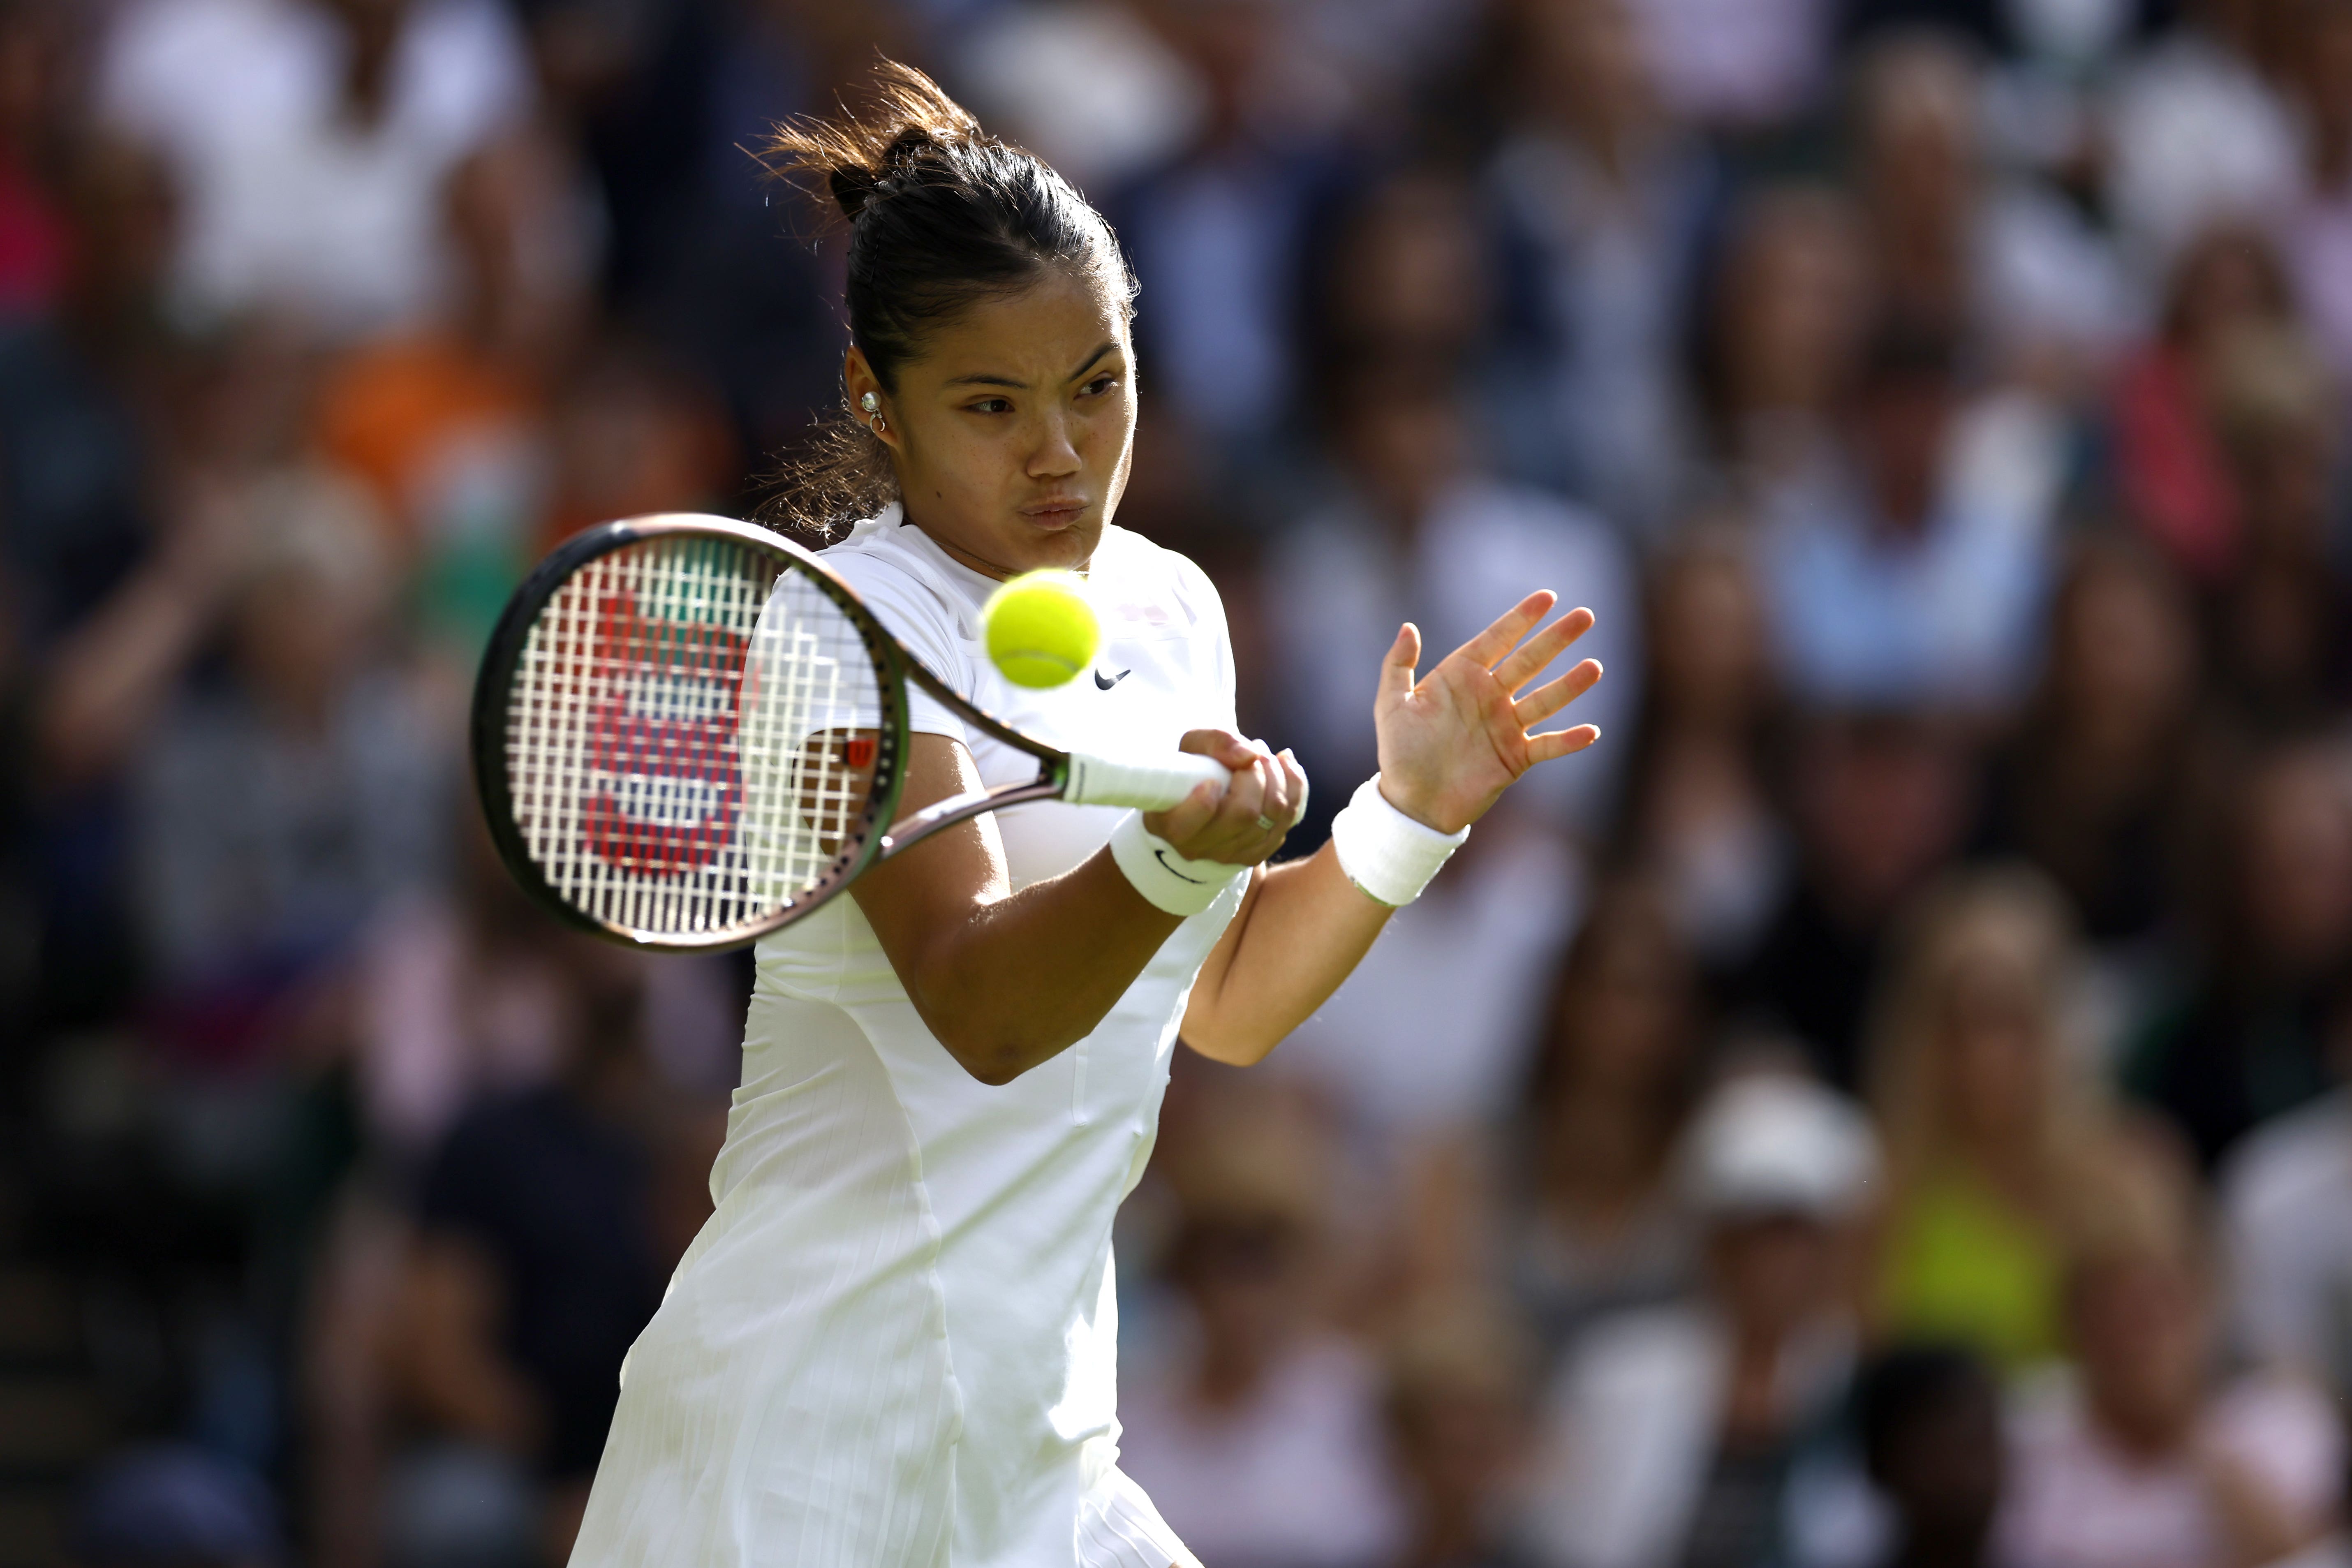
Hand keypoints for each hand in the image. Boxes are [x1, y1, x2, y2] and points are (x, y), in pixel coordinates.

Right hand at [1143, 729, 1305, 866]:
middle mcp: (1199, 848)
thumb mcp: (1194, 745)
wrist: (1202, 792)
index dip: (1208, 799)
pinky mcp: (1256, 854)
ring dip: (1277, 777)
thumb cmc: (1193, 767)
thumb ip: (1217, 742)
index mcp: (1172, 824)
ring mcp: (1230, 855)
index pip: (1197, 819)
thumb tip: (1250, 755)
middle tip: (1253, 751)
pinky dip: (1294, 789)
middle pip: (1246, 814)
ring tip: (1265, 756)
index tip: (1213, 779)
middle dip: (1257, 775)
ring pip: (1272, 817)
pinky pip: (1288, 822)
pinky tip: (1285, 767)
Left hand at [1373, 592, 1601, 833]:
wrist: (1413, 803)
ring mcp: (1506, 726)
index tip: (1548, 597)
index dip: (1521, 618)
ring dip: (1570, 685)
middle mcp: (1490, 696)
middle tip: (1586, 616)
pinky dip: (1569, 741)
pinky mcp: (1515, 758)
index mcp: (1462, 676)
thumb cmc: (1399, 752)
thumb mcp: (1391, 705)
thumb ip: (1398, 665)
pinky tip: (1592, 732)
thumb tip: (1409, 627)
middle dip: (1557, 639)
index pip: (1497, 639)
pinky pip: (1547, 746)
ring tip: (1595, 667)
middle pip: (1530, 661)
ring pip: (1545, 699)